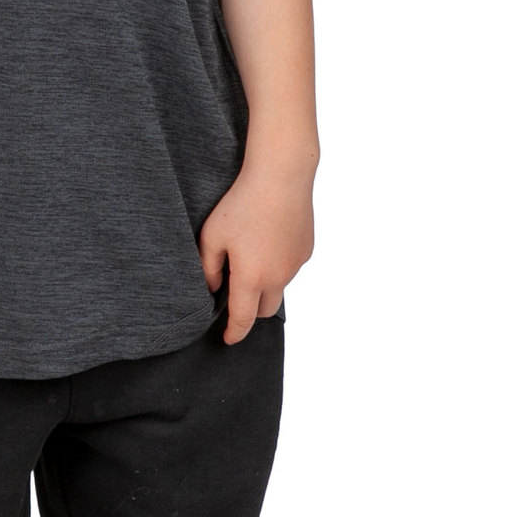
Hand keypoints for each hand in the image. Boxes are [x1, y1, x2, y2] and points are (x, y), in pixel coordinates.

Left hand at [198, 162, 314, 343]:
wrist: (281, 177)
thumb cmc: (242, 203)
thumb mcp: (213, 234)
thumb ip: (209, 267)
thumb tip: (213, 287)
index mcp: (252, 277)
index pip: (243, 319)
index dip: (234, 333)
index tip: (227, 339)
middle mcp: (278, 277)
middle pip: (265, 310)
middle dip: (251, 311)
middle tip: (236, 296)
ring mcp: (295, 265)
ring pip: (279, 287)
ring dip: (265, 284)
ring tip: (251, 255)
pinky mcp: (306, 250)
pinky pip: (289, 266)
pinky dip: (278, 264)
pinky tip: (267, 238)